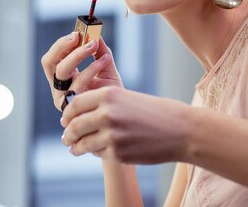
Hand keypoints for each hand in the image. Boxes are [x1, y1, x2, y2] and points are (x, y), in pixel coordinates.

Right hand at [41, 33, 122, 111]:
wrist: (118, 116)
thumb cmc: (109, 93)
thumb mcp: (106, 68)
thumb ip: (100, 53)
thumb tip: (97, 35)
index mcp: (62, 77)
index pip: (53, 58)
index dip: (62, 44)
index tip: (78, 33)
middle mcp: (58, 88)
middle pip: (49, 63)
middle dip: (63, 47)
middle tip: (79, 37)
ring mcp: (62, 99)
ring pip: (61, 72)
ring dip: (78, 54)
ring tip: (95, 45)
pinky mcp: (71, 108)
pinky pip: (77, 84)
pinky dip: (91, 68)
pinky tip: (104, 60)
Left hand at [60, 87, 190, 163]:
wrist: (181, 130)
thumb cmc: (156, 112)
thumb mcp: (128, 98)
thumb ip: (104, 104)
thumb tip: (80, 113)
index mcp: (109, 95)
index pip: (75, 104)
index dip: (68, 114)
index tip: (65, 120)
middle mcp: (107, 113)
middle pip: (75, 125)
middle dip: (68, 133)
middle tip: (66, 137)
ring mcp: (111, 135)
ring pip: (82, 143)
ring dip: (76, 147)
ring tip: (75, 148)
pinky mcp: (118, 153)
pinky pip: (98, 154)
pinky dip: (95, 153)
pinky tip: (97, 151)